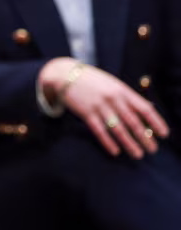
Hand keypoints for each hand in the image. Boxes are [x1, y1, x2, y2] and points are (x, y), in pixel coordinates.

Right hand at [41, 58, 169, 158]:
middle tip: (153, 150)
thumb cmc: (92, 81)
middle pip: (133, 121)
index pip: (145, 108)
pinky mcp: (86, 113)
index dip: (156, 122)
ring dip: (129, 143)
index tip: (164, 134)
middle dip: (145, 137)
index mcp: (122, 90)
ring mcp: (99, 106)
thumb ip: (127, 97)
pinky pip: (100, 131)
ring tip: (138, 154)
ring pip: (118, 129)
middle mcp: (113, 98)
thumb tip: (147, 112)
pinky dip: (108, 142)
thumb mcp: (112, 84)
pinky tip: (115, 151)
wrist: (65, 74)